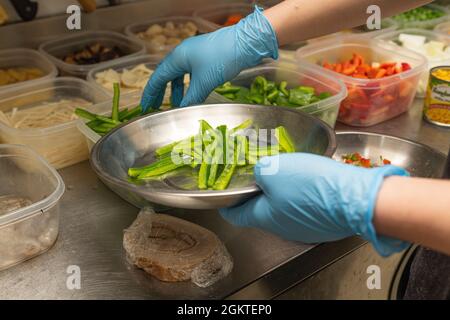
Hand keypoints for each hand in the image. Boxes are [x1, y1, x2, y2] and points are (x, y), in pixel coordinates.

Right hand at [140, 6, 278, 111]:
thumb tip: (181, 112)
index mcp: (177, 57)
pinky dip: (188, 84)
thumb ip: (191, 99)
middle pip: (167, 75)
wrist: (245, 43)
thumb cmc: (221, 60)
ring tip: (177, 103)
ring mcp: (195, 54)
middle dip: (161, 92)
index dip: (150, 94)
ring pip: (180, 74)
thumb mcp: (204, 82)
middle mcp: (183, 54)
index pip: (158, 77)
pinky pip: (191, 72)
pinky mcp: (206, 56)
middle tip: (156, 106)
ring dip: (176, 89)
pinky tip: (193, 93)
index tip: (145, 106)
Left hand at [220, 153, 409, 255]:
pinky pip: (303, 209)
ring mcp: (303, 229)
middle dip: (257, 194)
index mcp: (264, 217)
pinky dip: (300, 197)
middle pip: (261, 211)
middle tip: (257, 174)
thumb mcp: (275, 169)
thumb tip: (258, 174)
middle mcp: (282, 228)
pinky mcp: (322, 225)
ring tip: (285, 174)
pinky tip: (308, 183)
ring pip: (283, 209)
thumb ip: (259, 171)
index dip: (225, 204)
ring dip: (280, 194)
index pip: (235, 215)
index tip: (222, 197)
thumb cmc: (310, 185)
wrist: (355, 200)